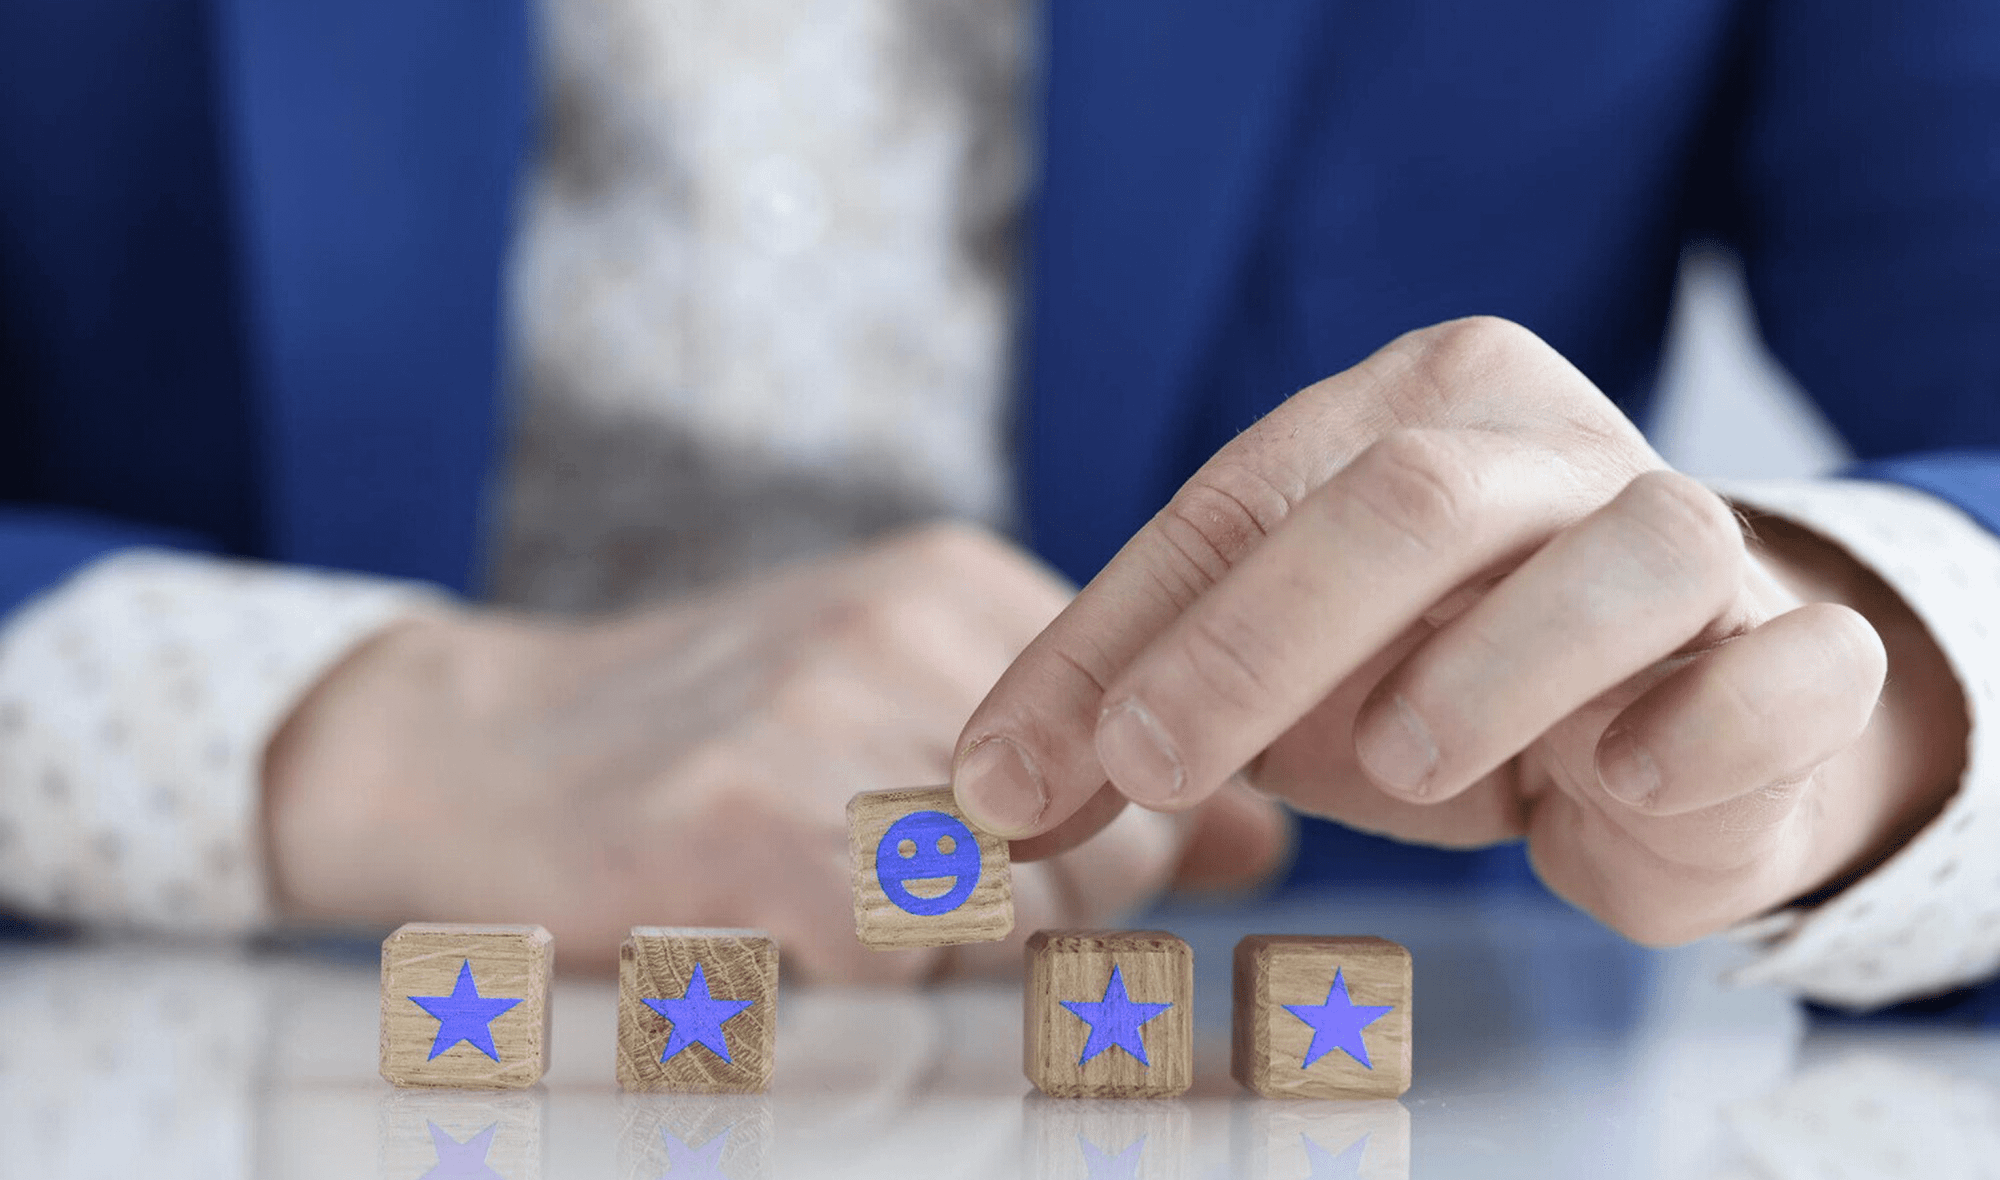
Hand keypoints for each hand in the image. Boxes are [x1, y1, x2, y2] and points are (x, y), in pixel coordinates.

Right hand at [262, 525, 1288, 977]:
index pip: (1159, 751)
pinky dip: (869, 999)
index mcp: (952, 583)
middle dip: (1053, 928)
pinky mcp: (746, 831)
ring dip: (960, 976)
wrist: (464, 749)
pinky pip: (909, 970)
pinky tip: (788, 954)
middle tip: (919, 921)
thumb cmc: (701, 746)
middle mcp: (902, 629)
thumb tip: (1262, 843)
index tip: (1039, 891)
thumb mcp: (894, 705)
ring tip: (848, 932)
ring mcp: (821, 720)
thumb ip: (1084, 766)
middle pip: (1117, 846)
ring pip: (1028, 920)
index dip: (1120, 858)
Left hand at [952, 318, 1967, 944]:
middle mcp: (1549, 444)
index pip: (1232, 503)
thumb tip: (987, 802)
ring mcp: (1692, 535)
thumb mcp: (1271, 687)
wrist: (1669, 734)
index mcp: (1408, 410)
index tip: (1011, 780)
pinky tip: (1615, 782)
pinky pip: (1769, 678)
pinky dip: (1690, 738)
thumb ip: (1131, 718)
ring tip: (1402, 770)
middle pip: (1403, 499)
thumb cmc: (1444, 680)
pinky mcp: (1796, 652)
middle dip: (1254, 640)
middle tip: (1148, 767)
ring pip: (1617, 559)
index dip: (1109, 641)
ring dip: (1490, 673)